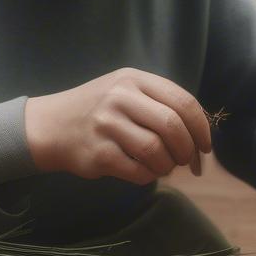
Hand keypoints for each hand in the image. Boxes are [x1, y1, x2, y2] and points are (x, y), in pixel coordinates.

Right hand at [24, 68, 210, 185]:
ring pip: (157, 151)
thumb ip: (161, 103)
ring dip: (167, 166)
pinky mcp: (99, 153)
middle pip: (173, 127)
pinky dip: (149, 176)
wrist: (50, 125)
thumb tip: (202, 136)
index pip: (184, 102)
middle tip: (186, 162)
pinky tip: (143, 171)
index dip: (202, 129)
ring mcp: (107, 125)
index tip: (205, 147)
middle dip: (187, 150)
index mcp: (133, 79)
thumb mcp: (126, 91)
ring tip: (162, 166)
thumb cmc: (99, 111)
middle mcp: (120, 98)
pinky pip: (139, 171)